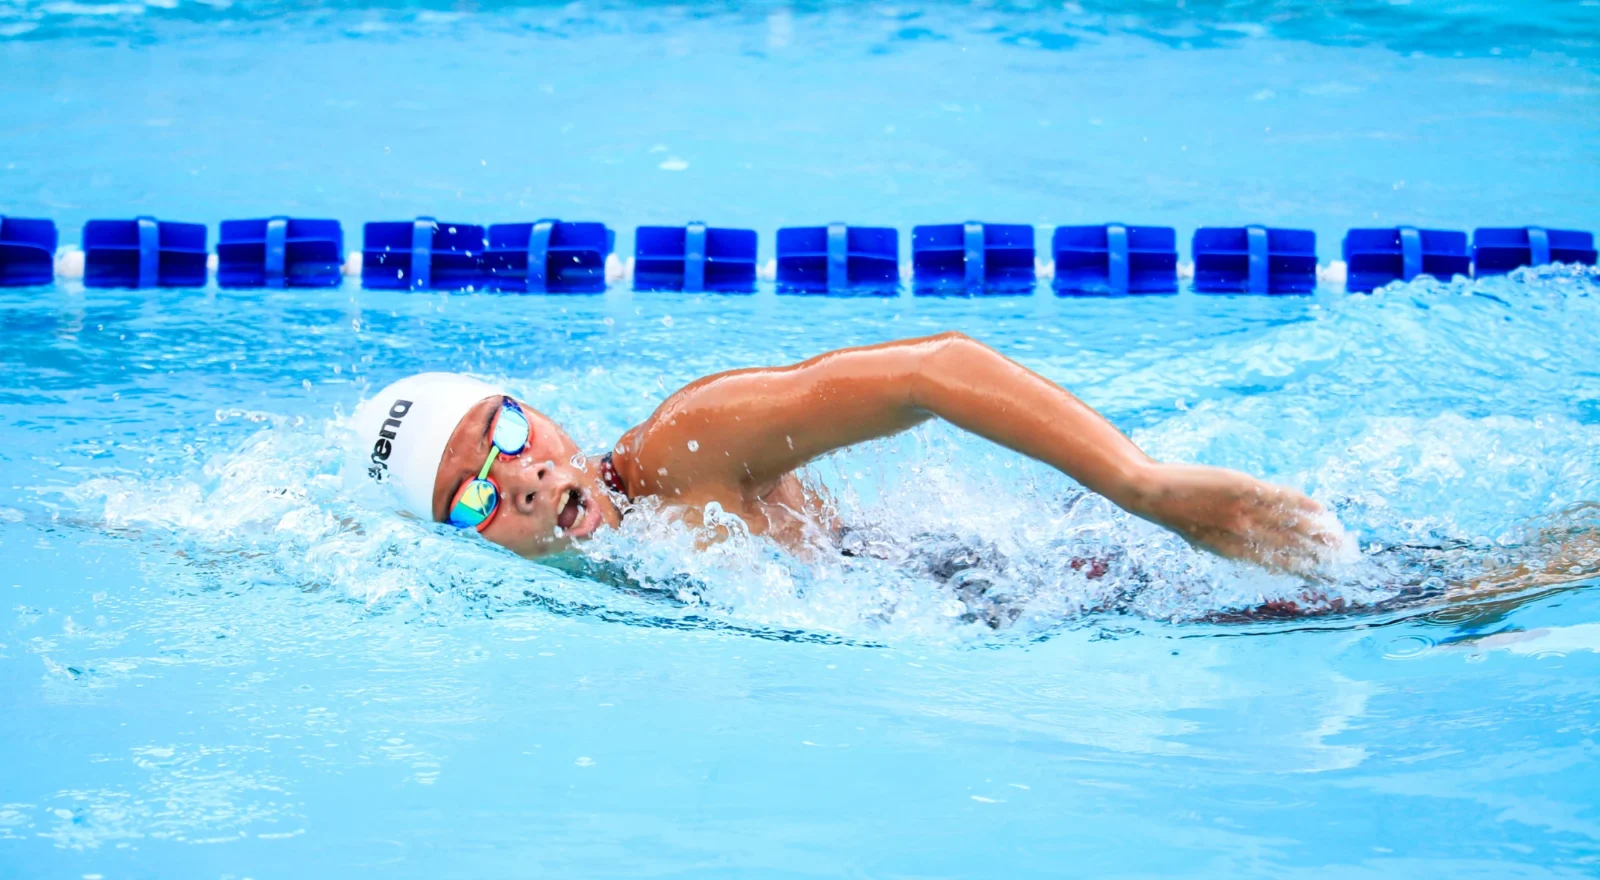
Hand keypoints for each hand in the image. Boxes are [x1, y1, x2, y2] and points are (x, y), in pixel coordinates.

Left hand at [1128, 463, 1343, 577]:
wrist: (1152, 494)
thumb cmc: (1178, 516)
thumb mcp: (1204, 539)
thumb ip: (1231, 545)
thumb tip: (1254, 551)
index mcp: (1233, 552)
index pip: (1277, 566)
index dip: (1303, 572)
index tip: (1324, 577)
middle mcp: (1242, 535)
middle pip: (1290, 549)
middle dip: (1318, 556)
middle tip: (1343, 561)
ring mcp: (1243, 511)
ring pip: (1289, 524)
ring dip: (1317, 532)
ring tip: (1339, 539)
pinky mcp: (1241, 487)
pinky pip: (1278, 497)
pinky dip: (1300, 504)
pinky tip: (1319, 510)